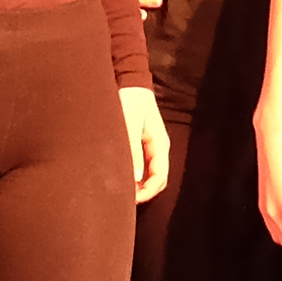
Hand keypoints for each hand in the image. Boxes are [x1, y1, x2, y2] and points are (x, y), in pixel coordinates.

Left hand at [123, 87, 171, 207]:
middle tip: (124, 199)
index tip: (131, 199)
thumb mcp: (130, 124)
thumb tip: (136, 178)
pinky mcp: (142, 144)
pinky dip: (134, 176)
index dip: (147, 192)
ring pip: (149, 174)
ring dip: (138, 185)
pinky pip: (142, 166)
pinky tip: (121, 177)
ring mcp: (151, 146)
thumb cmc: (130, 100)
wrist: (129, 81)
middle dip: (143, 192)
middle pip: (156, 179)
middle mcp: (158, 148)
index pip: (159, 177)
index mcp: (160, 144)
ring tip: (121, 190)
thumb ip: (132, 150)